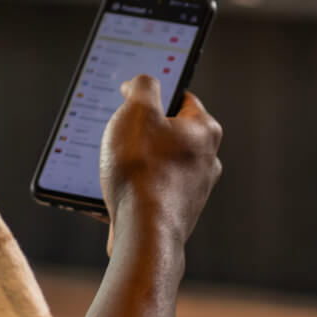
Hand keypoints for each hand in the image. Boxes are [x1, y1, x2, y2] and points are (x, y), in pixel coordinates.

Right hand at [97, 75, 222, 253]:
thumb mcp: (135, 111)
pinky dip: (134, 189)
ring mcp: (194, 190)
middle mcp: (206, 161)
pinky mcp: (177, 214)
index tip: (132, 96)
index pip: (181, 97)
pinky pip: (151, 192)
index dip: (153, 93)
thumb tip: (141, 83)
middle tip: (117, 131)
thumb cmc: (142, 170)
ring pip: (160, 164)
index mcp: (204, 130)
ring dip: (135, 162)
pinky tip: (112, 193)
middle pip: (169, 133)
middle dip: (142, 131)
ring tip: (110, 166)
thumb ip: (141, 86)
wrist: (144, 234)